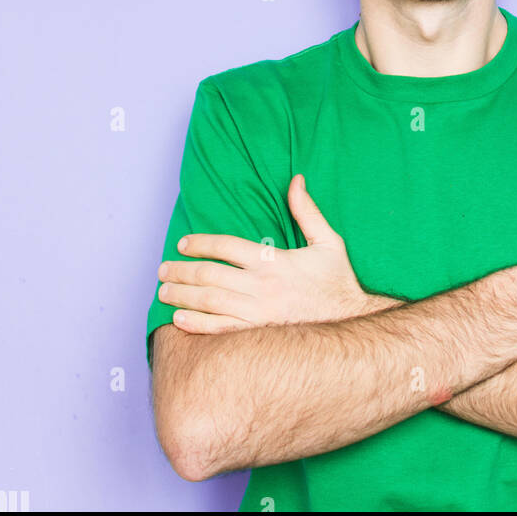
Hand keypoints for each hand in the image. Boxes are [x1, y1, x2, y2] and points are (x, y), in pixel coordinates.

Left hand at [157, 174, 375, 332]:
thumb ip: (308, 211)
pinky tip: (179, 320)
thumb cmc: (340, 283)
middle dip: (182, 270)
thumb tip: (296, 180)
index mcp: (275, 262)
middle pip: (211, 275)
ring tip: (164, 290)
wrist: (354, 324)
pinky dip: (197, 325)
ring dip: (183, 295)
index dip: (201, 243)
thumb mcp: (329, 242)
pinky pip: (220, 331)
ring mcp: (258, 315)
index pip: (228, 247)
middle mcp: (262, 288)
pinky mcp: (258, 335)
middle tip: (163, 269)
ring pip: (211, 302)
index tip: (183, 243)